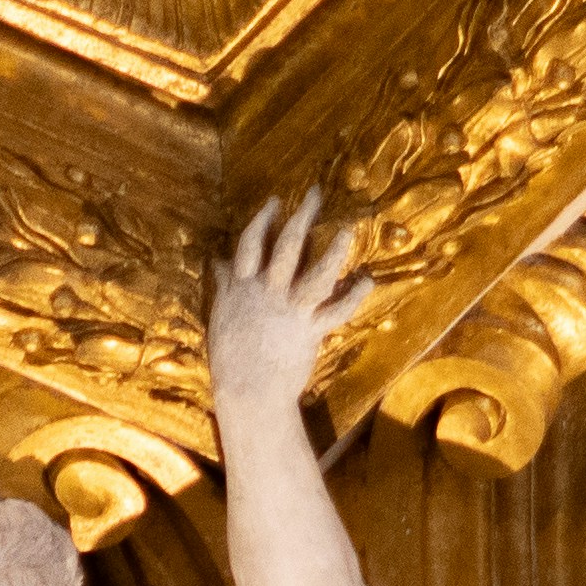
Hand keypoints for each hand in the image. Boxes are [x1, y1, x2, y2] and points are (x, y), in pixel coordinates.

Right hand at [206, 193, 368, 424]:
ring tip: (349, 228)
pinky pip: (338, 311)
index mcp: (243, 288)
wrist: (248, 392)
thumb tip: (216, 259)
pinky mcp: (311, 330)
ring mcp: (291, 310)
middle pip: (286, 246)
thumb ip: (223, 284)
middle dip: (302, 216)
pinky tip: (368, 280)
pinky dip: (354, 296)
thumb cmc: (230, 357)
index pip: (250, 244)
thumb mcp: (220, 315)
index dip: (263, 220)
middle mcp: (268, 292)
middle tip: (317, 192)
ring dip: (335, 251)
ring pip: (316, 273)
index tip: (276, 200)